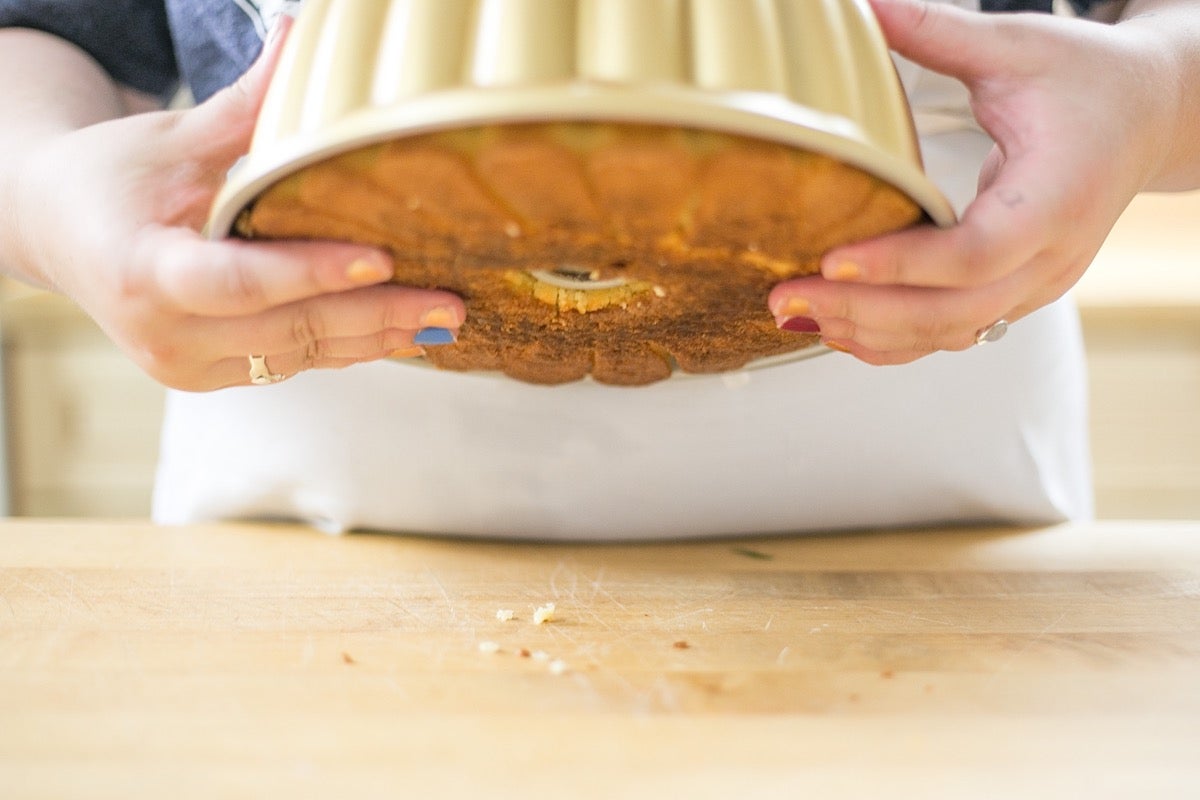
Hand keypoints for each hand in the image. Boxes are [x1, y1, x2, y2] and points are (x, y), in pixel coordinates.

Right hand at [7, 18, 464, 390]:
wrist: (59, 232)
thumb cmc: (112, 179)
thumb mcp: (174, 139)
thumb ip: (246, 110)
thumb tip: (302, 41)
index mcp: (144, 273)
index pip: (240, 281)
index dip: (311, 273)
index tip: (379, 259)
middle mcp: (165, 335)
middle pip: (287, 330)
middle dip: (375, 317)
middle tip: (449, 303)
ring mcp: (189, 365)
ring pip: (299, 356)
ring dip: (375, 339)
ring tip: (443, 319)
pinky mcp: (212, 375)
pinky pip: (291, 363)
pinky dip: (347, 347)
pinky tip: (401, 334)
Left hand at [769, 0, 1174, 364]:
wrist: (1150, 117)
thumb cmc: (1089, 81)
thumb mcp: (1018, 47)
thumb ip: (939, 33)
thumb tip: (864, 5)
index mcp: (1056, 197)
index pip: (975, 253)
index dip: (901, 264)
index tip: (832, 259)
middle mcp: (1051, 256)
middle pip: (953, 311)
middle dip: (863, 310)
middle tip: (784, 298)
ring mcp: (1035, 285)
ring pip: (949, 334)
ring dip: (870, 333)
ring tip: (797, 315)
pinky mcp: (1017, 294)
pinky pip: (953, 333)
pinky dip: (895, 340)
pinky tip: (839, 329)